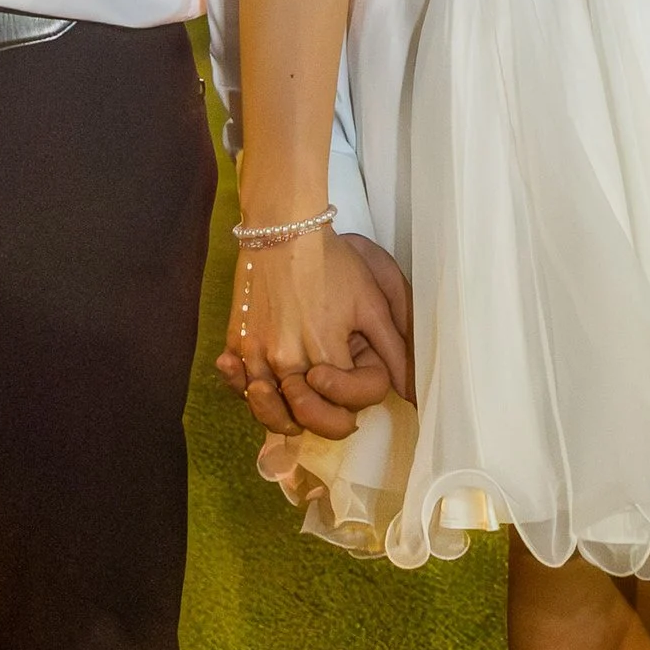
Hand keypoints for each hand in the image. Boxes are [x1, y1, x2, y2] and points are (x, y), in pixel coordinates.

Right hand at [218, 228, 413, 437]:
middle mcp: (287, 360)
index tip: (354, 380)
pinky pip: (237, 383)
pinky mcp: (237, 342)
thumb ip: (393, 351)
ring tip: (295, 405)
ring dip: (283, 416)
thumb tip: (413, 392)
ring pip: (266, 409)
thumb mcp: (371, 304)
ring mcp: (257, 353)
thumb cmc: (332, 263)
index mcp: (325, 352)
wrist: (285, 230)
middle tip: (330, 406)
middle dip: (322, 419)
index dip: (354, 399)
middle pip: (303, 416)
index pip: (343, 404)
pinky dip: (245, 391)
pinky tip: (257, 385)